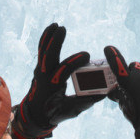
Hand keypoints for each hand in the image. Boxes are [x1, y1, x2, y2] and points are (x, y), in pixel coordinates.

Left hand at [10, 23, 96, 138]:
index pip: (62, 71)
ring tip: (56, 25)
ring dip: (49, 36)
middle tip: (63, 28)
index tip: (87, 56)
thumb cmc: (55, 112)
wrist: (35, 113)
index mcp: (52, 87)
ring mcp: (40, 70)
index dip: (74, 62)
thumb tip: (104, 93)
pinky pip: (41, 50)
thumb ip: (86, 102)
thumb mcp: (71, 110)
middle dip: (54, 42)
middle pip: (48, 57)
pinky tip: (51, 27)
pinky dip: (45, 38)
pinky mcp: (40, 66)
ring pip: (43, 51)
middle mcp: (44, 77)